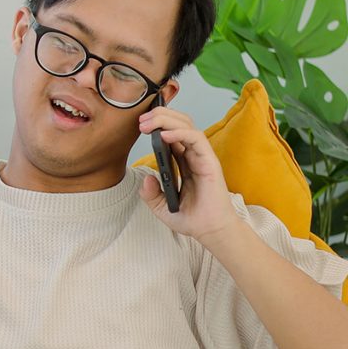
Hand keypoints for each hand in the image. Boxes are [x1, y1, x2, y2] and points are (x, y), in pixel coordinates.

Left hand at [136, 107, 239, 243]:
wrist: (210, 232)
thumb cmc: (192, 219)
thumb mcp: (162, 208)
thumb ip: (151, 195)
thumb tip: (146, 179)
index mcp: (183, 162)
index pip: (172, 134)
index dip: (157, 125)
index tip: (139, 125)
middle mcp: (193, 156)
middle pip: (179, 124)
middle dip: (160, 116)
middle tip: (141, 120)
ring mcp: (202, 157)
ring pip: (187, 126)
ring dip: (166, 120)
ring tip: (147, 123)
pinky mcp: (209, 162)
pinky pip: (196, 139)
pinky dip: (179, 134)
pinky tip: (163, 135)